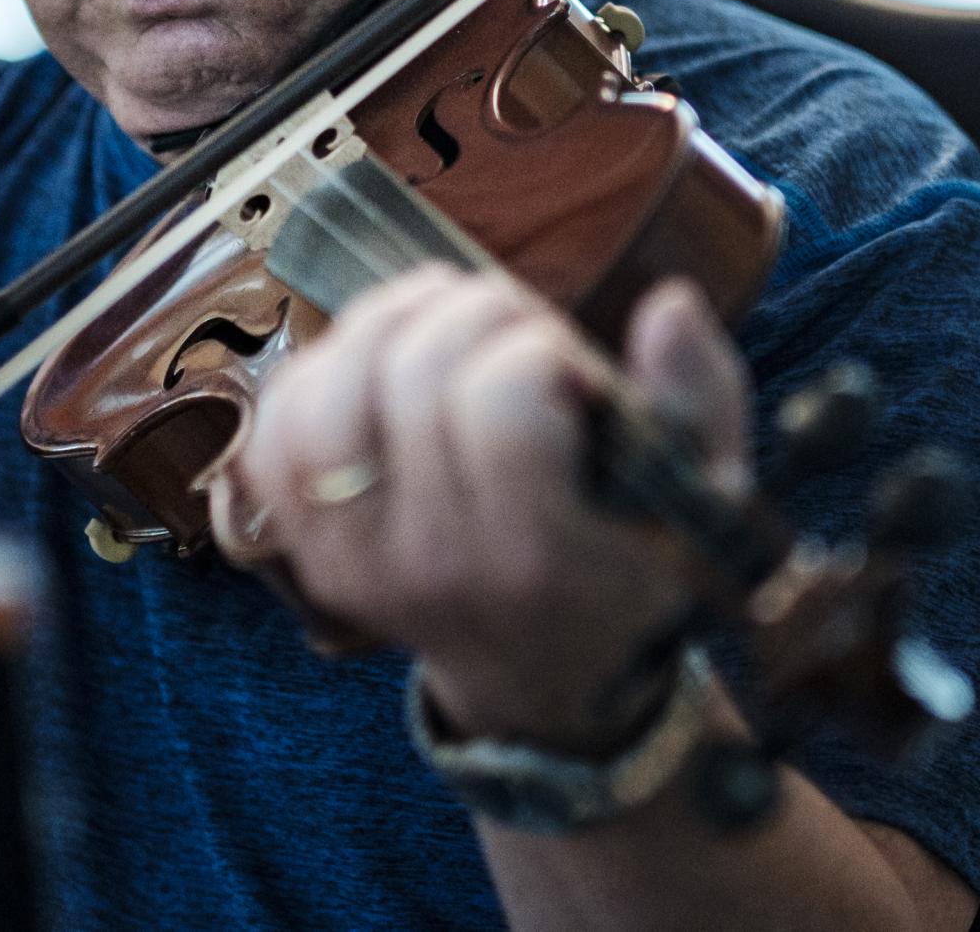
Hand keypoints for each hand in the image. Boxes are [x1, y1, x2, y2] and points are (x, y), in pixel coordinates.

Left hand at [207, 267, 752, 755]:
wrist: (547, 674)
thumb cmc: (632, 564)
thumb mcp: (704, 495)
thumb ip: (698, 398)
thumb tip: (666, 306)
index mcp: (538, 562)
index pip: (500, 401)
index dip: (538, 347)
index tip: (569, 365)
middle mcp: (432, 567)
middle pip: (412, 373)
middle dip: (473, 312)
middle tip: (516, 330)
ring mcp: (352, 561)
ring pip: (326, 390)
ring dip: (390, 323)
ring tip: (447, 326)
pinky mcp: (304, 546)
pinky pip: (275, 425)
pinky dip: (322, 369)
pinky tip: (385, 365)